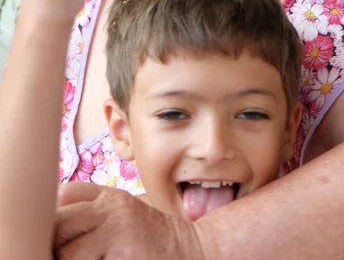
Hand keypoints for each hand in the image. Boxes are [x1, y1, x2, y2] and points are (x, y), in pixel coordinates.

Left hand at [54, 183, 204, 259]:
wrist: (189, 251)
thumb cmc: (148, 239)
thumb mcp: (120, 214)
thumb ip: (90, 211)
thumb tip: (49, 224)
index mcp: (107, 197)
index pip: (63, 196)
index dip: (52, 216)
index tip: (59, 236)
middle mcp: (110, 209)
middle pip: (59, 222)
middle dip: (55, 244)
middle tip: (63, 254)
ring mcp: (117, 232)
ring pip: (68, 253)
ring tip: (93, 259)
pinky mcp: (123, 255)